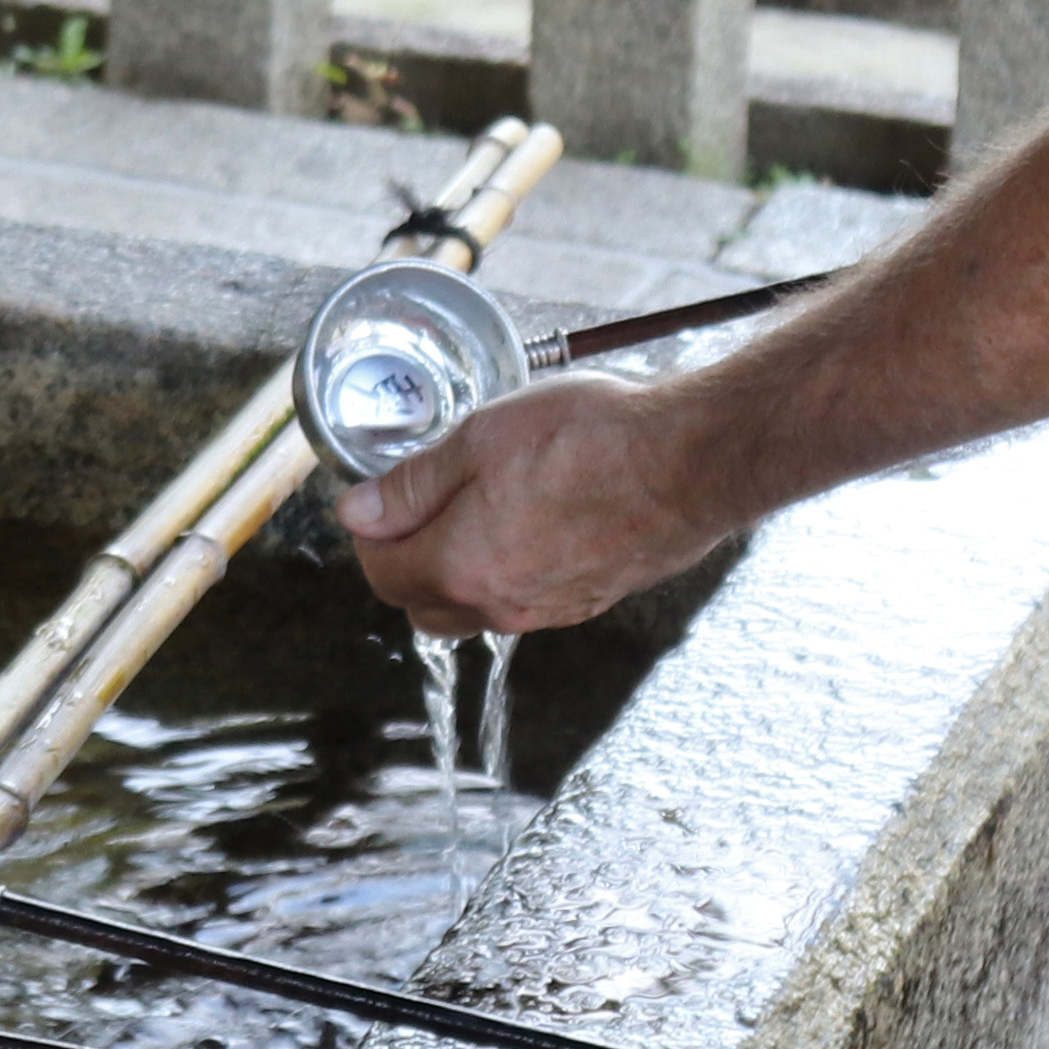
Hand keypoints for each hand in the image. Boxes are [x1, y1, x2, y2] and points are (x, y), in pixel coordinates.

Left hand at [331, 373, 731, 636]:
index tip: (380, 498)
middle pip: (423, 603)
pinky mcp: (588, 602)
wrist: (691, 462)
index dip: (370, 534)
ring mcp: (548, 611)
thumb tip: (358, 512)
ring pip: (476, 607)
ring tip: (482, 506)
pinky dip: (509, 572)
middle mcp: (500, 604)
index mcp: (461, 566)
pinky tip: (533, 520)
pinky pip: (524, 601)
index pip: (381, 573)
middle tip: (422, 504)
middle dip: (408, 560)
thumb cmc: (593, 439)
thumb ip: (413, 484)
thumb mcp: (482, 437)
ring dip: (460, 569)